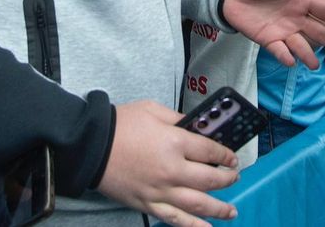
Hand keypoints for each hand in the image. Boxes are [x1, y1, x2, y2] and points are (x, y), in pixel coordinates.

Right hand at [98, 101, 239, 226]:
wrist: (90, 146)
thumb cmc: (120, 125)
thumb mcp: (153, 110)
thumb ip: (178, 119)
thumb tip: (197, 127)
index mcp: (175, 143)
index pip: (211, 151)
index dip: (226, 155)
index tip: (232, 158)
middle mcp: (172, 170)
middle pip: (210, 179)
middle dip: (227, 179)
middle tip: (234, 177)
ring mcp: (161, 191)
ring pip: (198, 204)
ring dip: (219, 208)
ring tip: (231, 210)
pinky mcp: (148, 204)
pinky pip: (175, 219)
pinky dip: (193, 226)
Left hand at [223, 0, 324, 68]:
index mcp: (300, 0)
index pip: (324, 10)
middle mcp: (295, 17)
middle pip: (318, 31)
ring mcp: (283, 30)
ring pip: (300, 45)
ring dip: (307, 54)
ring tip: (315, 65)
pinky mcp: (268, 40)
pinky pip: (279, 50)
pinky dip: (284, 56)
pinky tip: (290, 62)